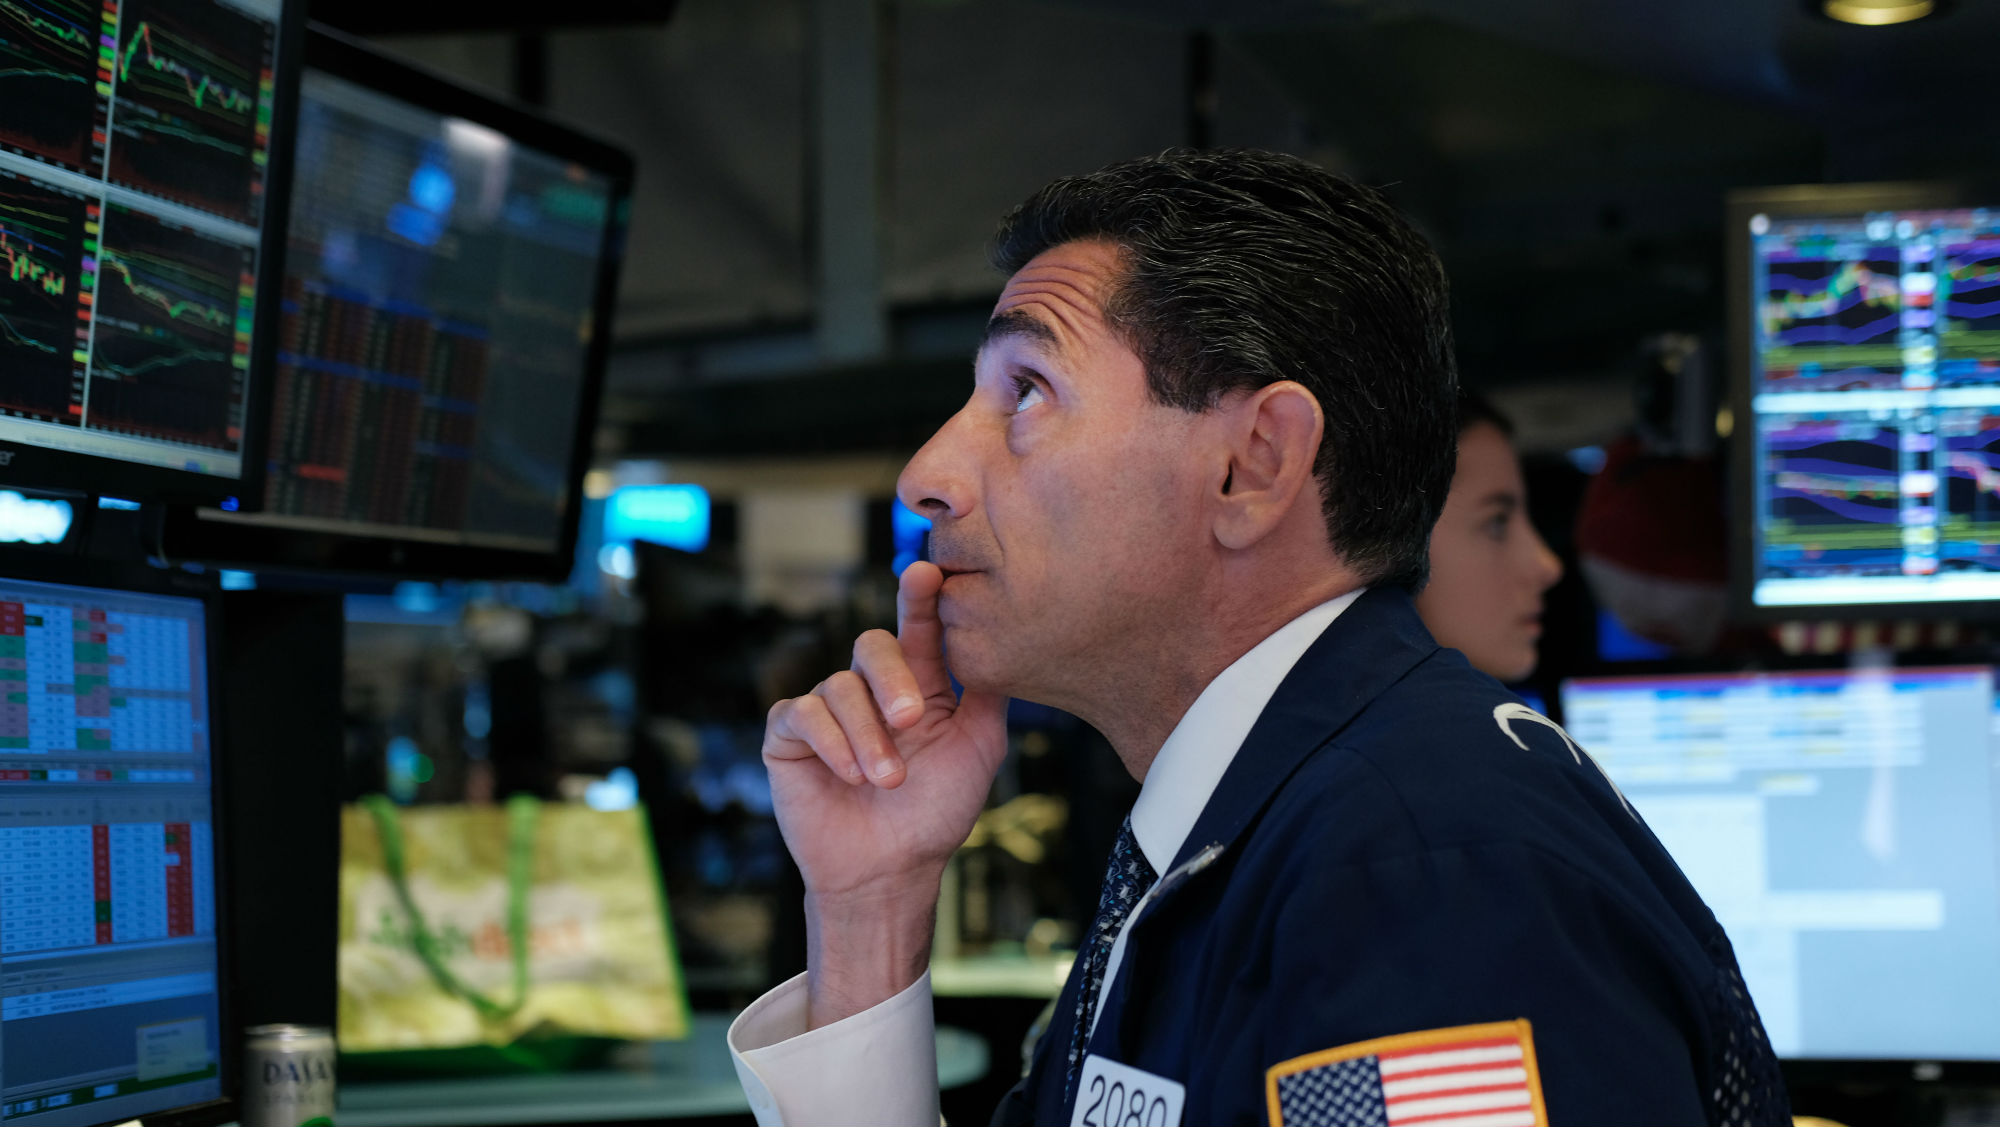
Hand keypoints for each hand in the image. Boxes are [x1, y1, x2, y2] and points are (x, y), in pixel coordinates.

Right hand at [762, 561, 1008, 1022]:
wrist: (891, 871)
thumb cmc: (936, 814)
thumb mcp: (978, 750)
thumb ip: (989, 696)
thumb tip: (1002, 642)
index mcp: (918, 685)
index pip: (919, 629)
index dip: (922, 599)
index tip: (929, 572)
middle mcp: (871, 689)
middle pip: (872, 644)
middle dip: (893, 678)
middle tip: (911, 719)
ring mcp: (828, 710)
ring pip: (840, 687)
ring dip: (868, 736)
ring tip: (887, 781)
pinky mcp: (789, 735)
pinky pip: (802, 714)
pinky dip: (830, 741)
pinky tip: (851, 775)